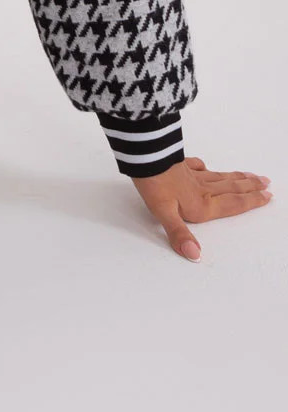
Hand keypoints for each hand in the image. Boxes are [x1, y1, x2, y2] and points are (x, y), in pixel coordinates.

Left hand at [131, 155, 271, 260]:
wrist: (143, 156)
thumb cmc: (155, 185)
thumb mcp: (165, 214)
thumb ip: (180, 234)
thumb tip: (194, 255)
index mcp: (202, 204)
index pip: (232, 204)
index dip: (251, 201)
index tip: (267, 196)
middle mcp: (201, 189)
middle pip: (231, 188)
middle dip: (250, 187)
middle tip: (266, 183)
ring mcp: (191, 175)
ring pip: (219, 177)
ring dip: (236, 177)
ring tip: (250, 176)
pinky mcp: (179, 164)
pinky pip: (197, 165)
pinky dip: (205, 166)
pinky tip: (206, 166)